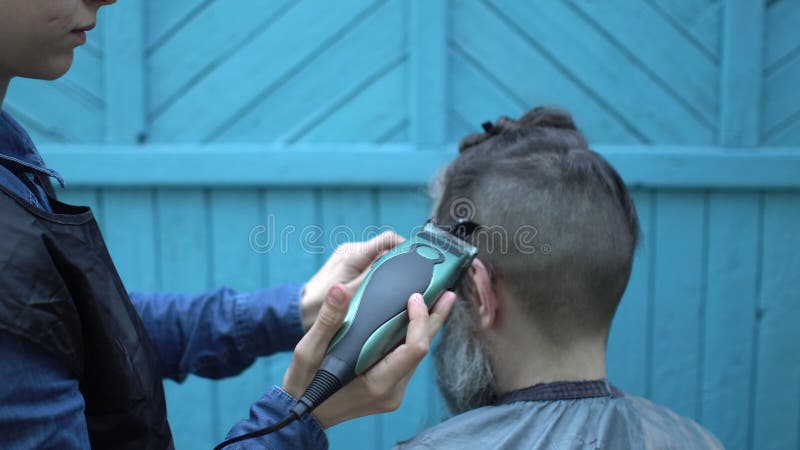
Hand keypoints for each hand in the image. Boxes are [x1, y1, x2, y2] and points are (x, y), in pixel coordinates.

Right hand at [283, 284, 455, 427]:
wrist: (303, 415)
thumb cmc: (304, 385)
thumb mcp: (308, 352)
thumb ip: (327, 320)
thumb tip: (340, 289)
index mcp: (377, 383)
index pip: (414, 348)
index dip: (420, 320)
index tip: (415, 297)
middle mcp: (392, 391)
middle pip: (423, 349)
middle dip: (435, 319)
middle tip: (447, 292)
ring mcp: (392, 392)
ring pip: (417, 354)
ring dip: (427, 326)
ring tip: (438, 300)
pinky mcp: (389, 388)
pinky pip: (408, 359)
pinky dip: (413, 336)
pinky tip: (416, 319)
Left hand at [300, 231, 403, 330]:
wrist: (299, 312)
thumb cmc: (320, 306)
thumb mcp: (351, 295)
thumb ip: (374, 279)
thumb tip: (396, 266)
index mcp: (353, 254)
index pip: (388, 239)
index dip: (407, 247)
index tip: (420, 261)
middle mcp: (352, 251)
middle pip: (386, 250)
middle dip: (399, 263)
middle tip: (412, 282)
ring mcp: (350, 258)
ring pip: (380, 260)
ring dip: (389, 272)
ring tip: (398, 290)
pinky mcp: (348, 267)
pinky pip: (371, 267)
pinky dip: (379, 277)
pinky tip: (381, 292)